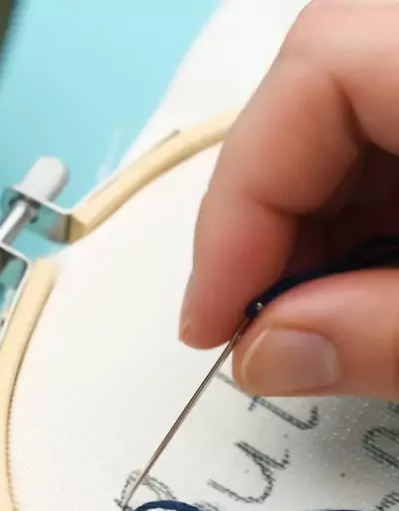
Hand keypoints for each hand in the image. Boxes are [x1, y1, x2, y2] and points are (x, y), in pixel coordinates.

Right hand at [181, 0, 398, 401]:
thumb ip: (385, 335)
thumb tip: (269, 353)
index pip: (320, 70)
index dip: (244, 197)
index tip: (215, 312)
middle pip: (323, 95)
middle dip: (271, 224)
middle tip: (257, 324)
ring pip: (350, 124)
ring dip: (313, 231)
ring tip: (309, 320)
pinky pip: (388, 148)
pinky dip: (360, 224)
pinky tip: (363, 288)